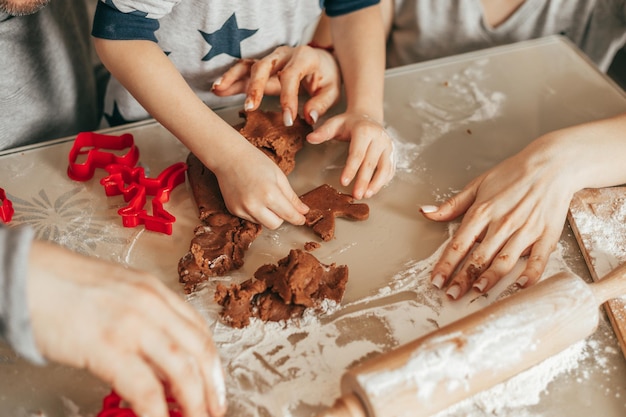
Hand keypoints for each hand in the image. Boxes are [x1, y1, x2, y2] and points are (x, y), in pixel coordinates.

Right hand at [26, 240, 226, 416]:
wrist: (28, 276)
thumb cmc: (65, 286)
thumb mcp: (119, 293)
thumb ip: (144, 318)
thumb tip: (157, 358)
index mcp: (156, 291)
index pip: (199, 330)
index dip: (212, 363)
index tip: (215, 384)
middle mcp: (152, 305)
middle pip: (199, 350)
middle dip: (212, 386)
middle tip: (215, 410)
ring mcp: (133, 325)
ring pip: (182, 370)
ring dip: (195, 401)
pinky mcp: (108, 347)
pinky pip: (145, 387)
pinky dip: (157, 411)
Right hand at [212, 44, 340, 125]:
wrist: (322, 60)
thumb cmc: (326, 76)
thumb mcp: (332, 90)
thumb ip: (322, 104)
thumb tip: (310, 118)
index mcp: (304, 57)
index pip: (291, 78)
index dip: (288, 99)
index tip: (288, 121)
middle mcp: (284, 54)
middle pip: (264, 67)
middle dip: (255, 87)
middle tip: (249, 108)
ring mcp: (271, 58)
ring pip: (249, 66)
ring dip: (234, 78)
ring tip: (219, 90)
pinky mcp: (262, 65)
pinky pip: (244, 69)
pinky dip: (231, 78)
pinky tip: (218, 88)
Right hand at [213, 142, 308, 229]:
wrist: (228, 156)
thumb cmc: (255, 161)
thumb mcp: (279, 176)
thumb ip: (291, 197)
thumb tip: (303, 211)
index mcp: (269, 194)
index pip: (288, 215)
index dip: (298, 218)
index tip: (302, 219)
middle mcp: (254, 205)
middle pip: (275, 224)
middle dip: (281, 217)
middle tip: (281, 203)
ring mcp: (242, 209)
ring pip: (263, 223)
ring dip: (268, 215)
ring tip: (263, 196)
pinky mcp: (233, 210)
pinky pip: (250, 218)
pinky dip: (256, 212)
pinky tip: (252, 197)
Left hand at [307, 111, 394, 199]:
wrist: (367, 117)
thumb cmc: (349, 123)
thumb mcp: (335, 124)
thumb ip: (323, 132)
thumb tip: (310, 138)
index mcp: (364, 131)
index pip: (358, 153)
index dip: (351, 169)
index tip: (344, 182)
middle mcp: (379, 138)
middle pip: (371, 163)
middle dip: (363, 181)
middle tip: (356, 195)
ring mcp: (388, 146)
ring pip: (385, 168)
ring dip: (377, 183)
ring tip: (367, 195)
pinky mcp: (392, 153)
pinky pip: (390, 169)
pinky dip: (383, 181)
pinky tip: (374, 189)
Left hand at [419, 132, 581, 299]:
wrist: (551, 163)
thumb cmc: (513, 173)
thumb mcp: (477, 184)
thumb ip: (451, 204)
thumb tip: (425, 212)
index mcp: (482, 211)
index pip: (458, 244)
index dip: (445, 265)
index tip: (435, 281)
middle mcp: (502, 223)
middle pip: (478, 258)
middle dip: (463, 279)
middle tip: (451, 296)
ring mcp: (525, 230)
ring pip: (504, 261)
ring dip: (490, 279)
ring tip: (477, 293)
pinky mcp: (546, 235)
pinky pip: (538, 260)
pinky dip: (530, 275)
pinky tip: (519, 285)